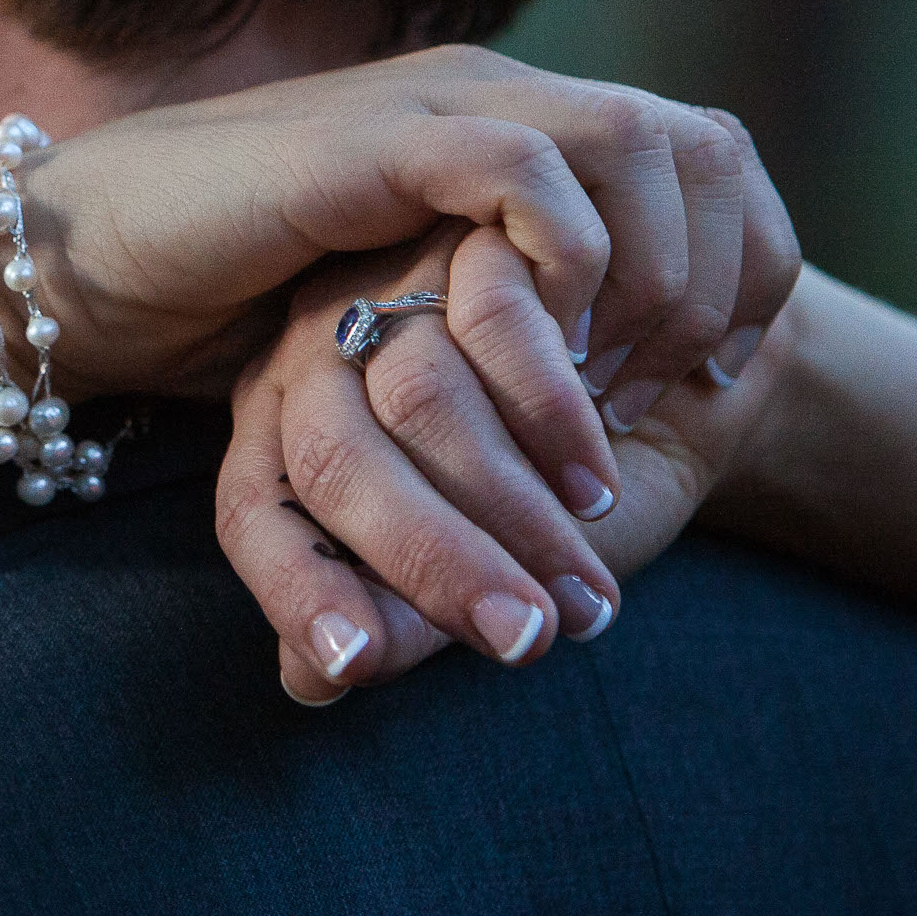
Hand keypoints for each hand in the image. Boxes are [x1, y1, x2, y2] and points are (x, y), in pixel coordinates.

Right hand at [20, 45, 798, 428]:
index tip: (723, 375)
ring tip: (629, 376)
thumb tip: (603, 385)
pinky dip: (567, 255)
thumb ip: (493, 319)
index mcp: (507, 132)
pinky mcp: (374, 143)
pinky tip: (554, 340)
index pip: (707, 159)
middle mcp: (490, 98)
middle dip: (726, 273)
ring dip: (661, 271)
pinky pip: (523, 168)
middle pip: (703, 142)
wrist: (79, 261)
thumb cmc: (224, 301)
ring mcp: (434, 108)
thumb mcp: (402, 309)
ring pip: (638, 143)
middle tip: (687, 386)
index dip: (749, 263)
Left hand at [219, 225, 801, 703]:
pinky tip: (598, 472)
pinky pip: (501, 319)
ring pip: (419, 397)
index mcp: (282, 431)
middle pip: (333, 460)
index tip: (352, 666)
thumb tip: (308, 681)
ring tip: (586, 584)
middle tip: (526, 641)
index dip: (294, 591)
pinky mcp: (476, 235)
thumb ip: (395, 617)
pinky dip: (556, 411)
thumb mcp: (470, 564)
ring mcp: (391, 287)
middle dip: (432, 566)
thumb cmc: (545, 492)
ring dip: (513, 506)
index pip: (252, 512)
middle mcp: (315, 353)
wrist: (664, 384)